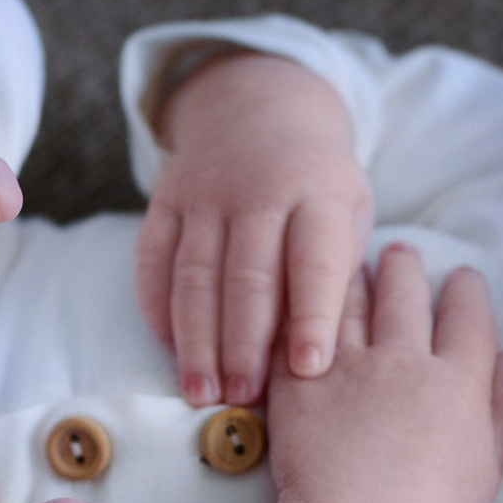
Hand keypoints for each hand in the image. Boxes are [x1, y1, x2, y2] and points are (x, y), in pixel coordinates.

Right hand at [135, 53, 372, 404]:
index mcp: (317, 193)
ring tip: (202, 391)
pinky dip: (159, 309)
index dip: (312, 317)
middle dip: (243, 343)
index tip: (309, 369)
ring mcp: (206, 193)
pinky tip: (170, 350)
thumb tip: (315, 355)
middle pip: (247, 277)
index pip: (314, 262)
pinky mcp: (166, 200)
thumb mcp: (348, 211)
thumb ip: (335, 273)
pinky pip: (154, 260)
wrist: (260, 106)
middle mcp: (259, 191)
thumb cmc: (316, 185)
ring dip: (196, 340)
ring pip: (195, 275)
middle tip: (242, 396)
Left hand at [255, 244, 502, 502]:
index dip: (466, 287)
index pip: (468, 310)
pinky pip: (302, 328)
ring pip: (352, 297)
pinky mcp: (301, 381)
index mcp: (458, 380)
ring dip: (356, 277)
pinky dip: (308, 309)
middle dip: (405, 264)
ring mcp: (349, 366)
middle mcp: (405, 360)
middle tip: (401, 254)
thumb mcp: (489, 466)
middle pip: (405, 288)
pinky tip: (308, 305)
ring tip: (355, 268)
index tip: (460, 280)